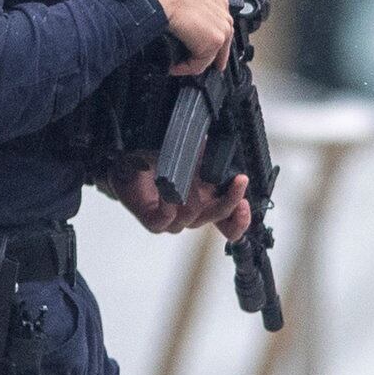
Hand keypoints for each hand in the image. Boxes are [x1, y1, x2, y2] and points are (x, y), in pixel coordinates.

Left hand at [106, 160, 251, 239]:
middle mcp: (191, 214)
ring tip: (190, 172)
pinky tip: (169, 191)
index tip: (246, 205)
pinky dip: (170, 205)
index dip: (240, 219)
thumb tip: (224, 152)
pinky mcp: (153, 221)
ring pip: (193, 217)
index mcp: (205, 202)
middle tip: (239, 183)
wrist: (126, 164)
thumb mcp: (190, 155)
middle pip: (217, 218)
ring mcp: (173, 220)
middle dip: (230, 201)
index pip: (229, 222)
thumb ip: (210, 159)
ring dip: (193, 193)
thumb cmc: (157, 160)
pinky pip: (166, 220)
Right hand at [129, 0, 234, 76]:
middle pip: (220, 40)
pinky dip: (185, 68)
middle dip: (206, 53)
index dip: (206, 33)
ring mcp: (221, 26)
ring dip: (193, 61)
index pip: (217, 20)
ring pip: (210, 53)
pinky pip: (199, 64)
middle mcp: (222, 11)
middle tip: (192, 62)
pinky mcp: (214, 41)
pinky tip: (174, 66)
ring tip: (178, 64)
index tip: (198, 42)